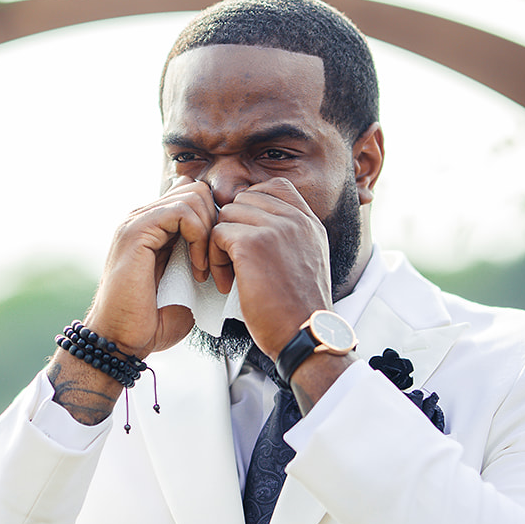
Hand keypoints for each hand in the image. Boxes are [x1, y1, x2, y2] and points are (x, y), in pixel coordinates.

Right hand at [87, 176, 217, 357]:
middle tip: (215, 262)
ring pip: (192, 195)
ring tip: (205, 268)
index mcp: (153, 229)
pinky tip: (197, 268)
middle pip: (196, 190)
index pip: (194, 198)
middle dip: (216, 223)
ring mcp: (137, 222)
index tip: (220, 260)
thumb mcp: (184, 287)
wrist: (119, 341)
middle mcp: (143, 219)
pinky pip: (181, 211)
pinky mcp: (136, 231)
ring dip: (209, 232)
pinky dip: (199, 236)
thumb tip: (225, 249)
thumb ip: (199, 262)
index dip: (215, 223)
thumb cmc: (148, 323)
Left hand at [207, 178, 333, 358]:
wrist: (304, 335)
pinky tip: (227, 281)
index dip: (252, 206)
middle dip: (233, 227)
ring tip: (231, 273)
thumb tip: (257, 223)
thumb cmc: (298, 309)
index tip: (246, 236)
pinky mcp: (253, 244)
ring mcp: (275, 228)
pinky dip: (214, 259)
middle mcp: (296, 220)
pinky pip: (217, 233)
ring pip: (227, 214)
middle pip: (244, 199)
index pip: (274, 188)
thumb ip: (290, 236)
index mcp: (309, 222)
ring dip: (221, 244)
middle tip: (236, 261)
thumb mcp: (307, 261)